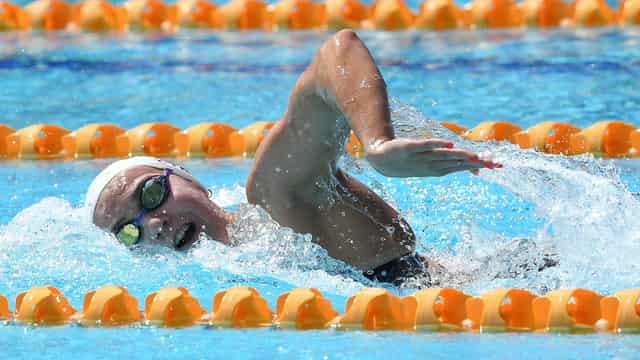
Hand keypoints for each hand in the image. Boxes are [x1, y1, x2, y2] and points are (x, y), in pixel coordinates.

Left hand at [364, 138, 500, 177]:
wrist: (382, 161)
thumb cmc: (411, 163)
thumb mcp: (433, 167)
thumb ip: (454, 164)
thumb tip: (476, 169)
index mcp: (438, 169)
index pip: (462, 167)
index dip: (480, 166)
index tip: (497, 165)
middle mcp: (431, 164)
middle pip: (455, 162)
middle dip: (474, 162)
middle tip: (492, 163)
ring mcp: (420, 157)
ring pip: (442, 156)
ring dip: (458, 156)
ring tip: (474, 156)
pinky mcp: (408, 148)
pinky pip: (423, 145)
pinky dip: (434, 145)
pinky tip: (446, 143)